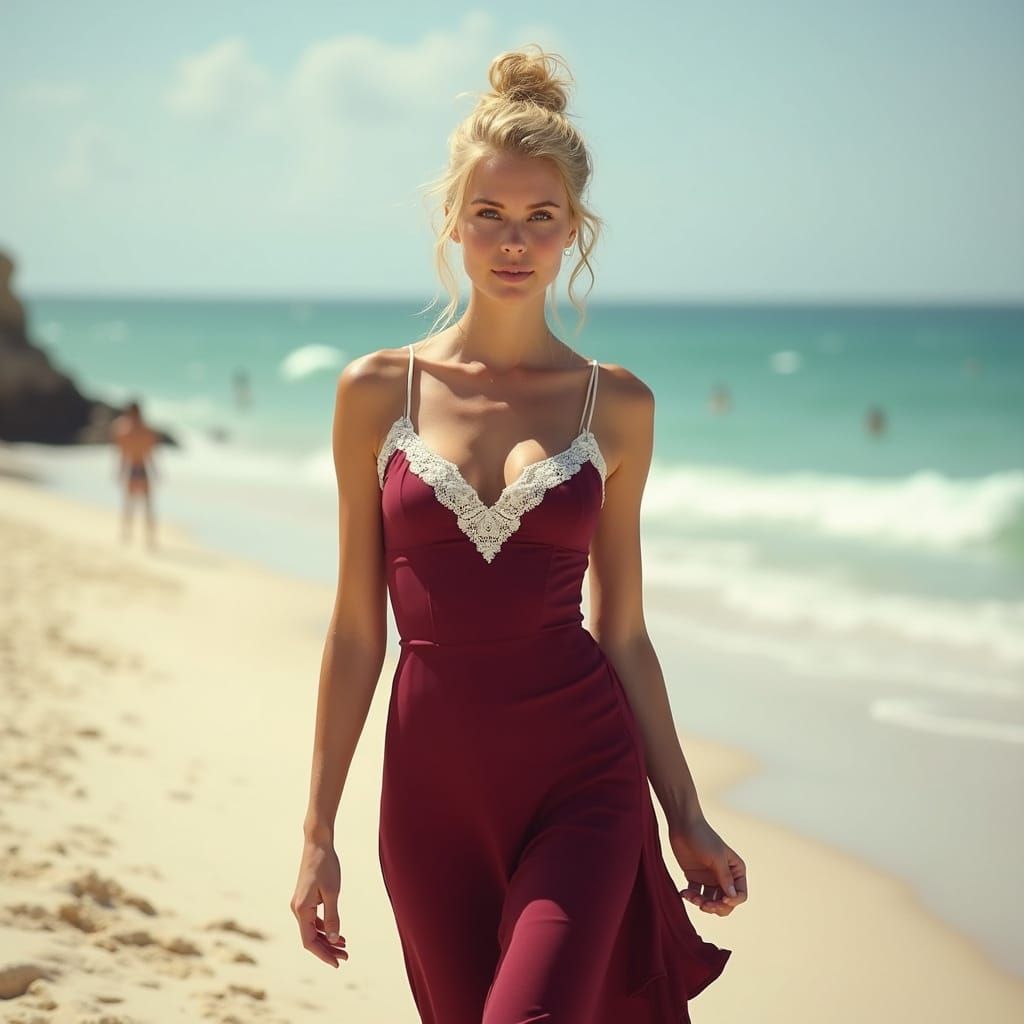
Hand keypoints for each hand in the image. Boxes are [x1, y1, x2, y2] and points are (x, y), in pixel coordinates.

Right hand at [290, 837, 348, 967]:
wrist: (318, 844)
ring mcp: (300, 903)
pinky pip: (313, 919)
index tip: (337, 963)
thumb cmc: (326, 865)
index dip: (323, 954)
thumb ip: (332, 917)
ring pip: (312, 929)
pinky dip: (324, 927)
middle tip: (346, 957)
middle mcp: (297, 909)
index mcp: (301, 909)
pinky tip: (336, 932)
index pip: (309, 941)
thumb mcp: (332, 892)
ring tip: (344, 946)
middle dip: (327, 949)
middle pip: (310, 938)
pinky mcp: (305, 898)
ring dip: (327, 939)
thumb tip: (333, 939)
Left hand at [669, 814, 746, 916]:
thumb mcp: (717, 857)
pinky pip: (696, 895)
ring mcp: (710, 878)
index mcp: (736, 870)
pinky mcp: (695, 878)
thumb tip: (732, 898)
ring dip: (701, 904)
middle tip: (703, 905)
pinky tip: (683, 893)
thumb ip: (725, 878)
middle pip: (725, 903)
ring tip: (691, 897)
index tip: (722, 900)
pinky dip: (691, 897)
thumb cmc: (703, 837)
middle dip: (716, 907)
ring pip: (710, 902)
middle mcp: (725, 877)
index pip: (740, 895)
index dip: (732, 901)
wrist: (682, 825)